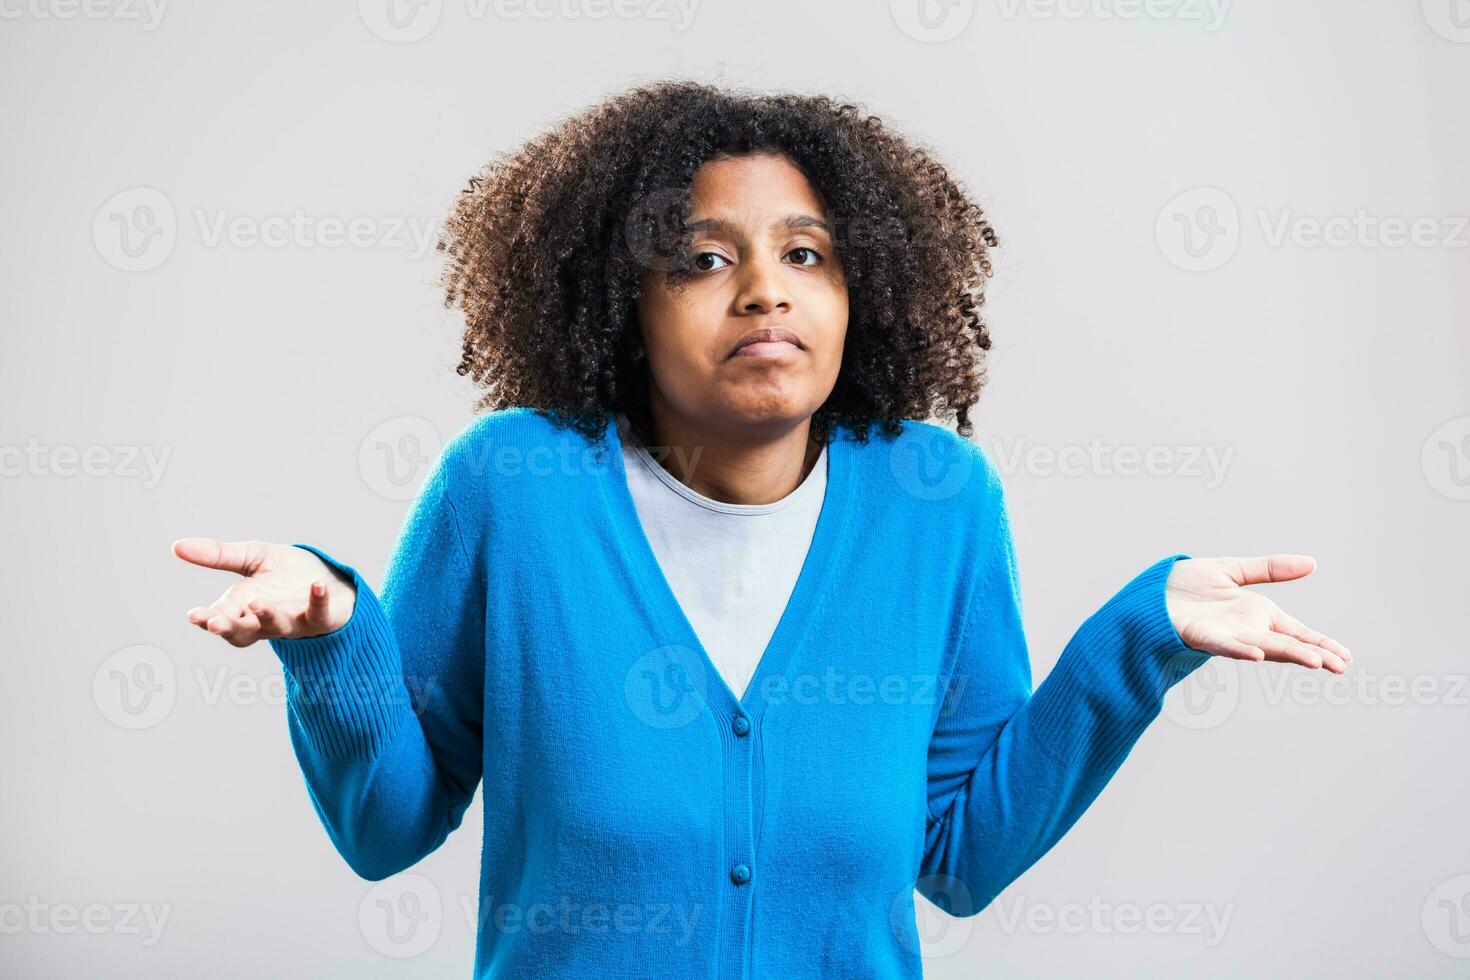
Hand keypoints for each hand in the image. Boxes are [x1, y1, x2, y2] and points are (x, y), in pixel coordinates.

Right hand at [172, 537, 356, 647]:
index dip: (207, 619)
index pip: (220, 618)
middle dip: (229, 628)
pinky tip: (316, 586)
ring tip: (258, 602)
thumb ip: (218, 556)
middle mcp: (266, 621)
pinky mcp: (321, 617)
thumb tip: (176, 546)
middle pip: (244, 632)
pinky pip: (320, 614)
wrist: (329, 579)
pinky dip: (318, 601)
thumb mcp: (252, 558)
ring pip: (278, 627)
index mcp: (243, 608)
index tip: (194, 615)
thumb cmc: (286, 573)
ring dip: (267, 617)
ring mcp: (294, 622)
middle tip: (215, 623)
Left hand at [1165, 555, 1351, 673]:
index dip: (1320, 644)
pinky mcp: (1199, 635)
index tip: (1345, 658)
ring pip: (1261, 647)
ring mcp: (1224, 635)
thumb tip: (1312, 563)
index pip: (1297, 633)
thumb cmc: (1186, 586)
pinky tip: (1256, 654)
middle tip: (1340, 667)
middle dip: (1313, 654)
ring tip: (1313, 662)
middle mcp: (1245, 630)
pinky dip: (1240, 649)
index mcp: (1257, 616)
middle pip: (1286, 644)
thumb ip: (1269, 569)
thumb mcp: (1232, 570)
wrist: (1148, 593)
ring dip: (1286, 654)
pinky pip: (1223, 644)